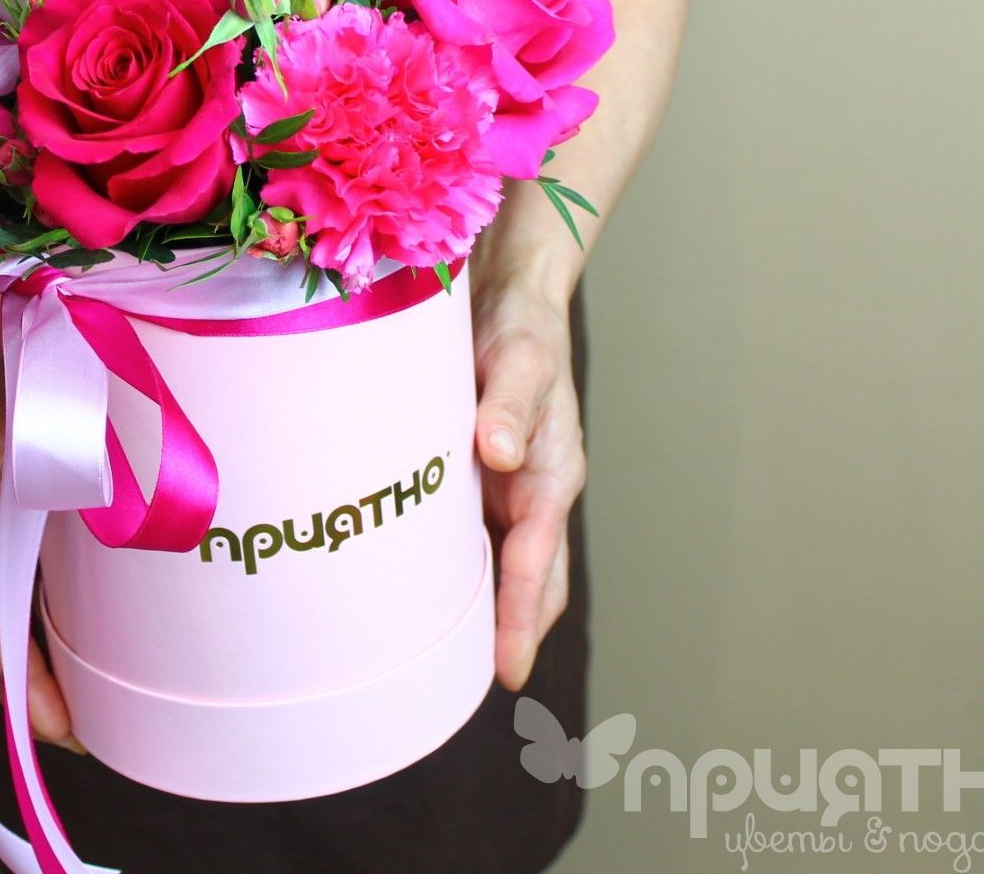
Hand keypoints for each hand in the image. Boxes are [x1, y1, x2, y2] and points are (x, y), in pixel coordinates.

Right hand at [0, 288, 83, 751]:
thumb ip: (13, 458)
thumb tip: (63, 493)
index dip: (31, 696)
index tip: (73, 734)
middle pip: (16, 639)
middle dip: (56, 689)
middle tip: (112, 724)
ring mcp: (9, 522)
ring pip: (35, 608)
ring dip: (69, 651)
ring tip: (121, 687)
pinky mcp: (37, 498)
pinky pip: (55, 569)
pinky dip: (81, 604)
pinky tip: (123, 609)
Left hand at [472, 267, 585, 690]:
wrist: (512, 295)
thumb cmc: (520, 326)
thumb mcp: (518, 356)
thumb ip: (511, 401)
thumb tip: (503, 452)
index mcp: (551, 473)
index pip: (534, 559)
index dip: (519, 615)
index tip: (506, 669)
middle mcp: (534, 490)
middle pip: (530, 580)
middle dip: (512, 633)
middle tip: (478, 688)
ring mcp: (511, 487)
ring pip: (505, 565)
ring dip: (490, 610)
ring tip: (453, 663)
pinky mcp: (485, 475)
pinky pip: (477, 535)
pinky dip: (465, 571)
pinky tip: (432, 593)